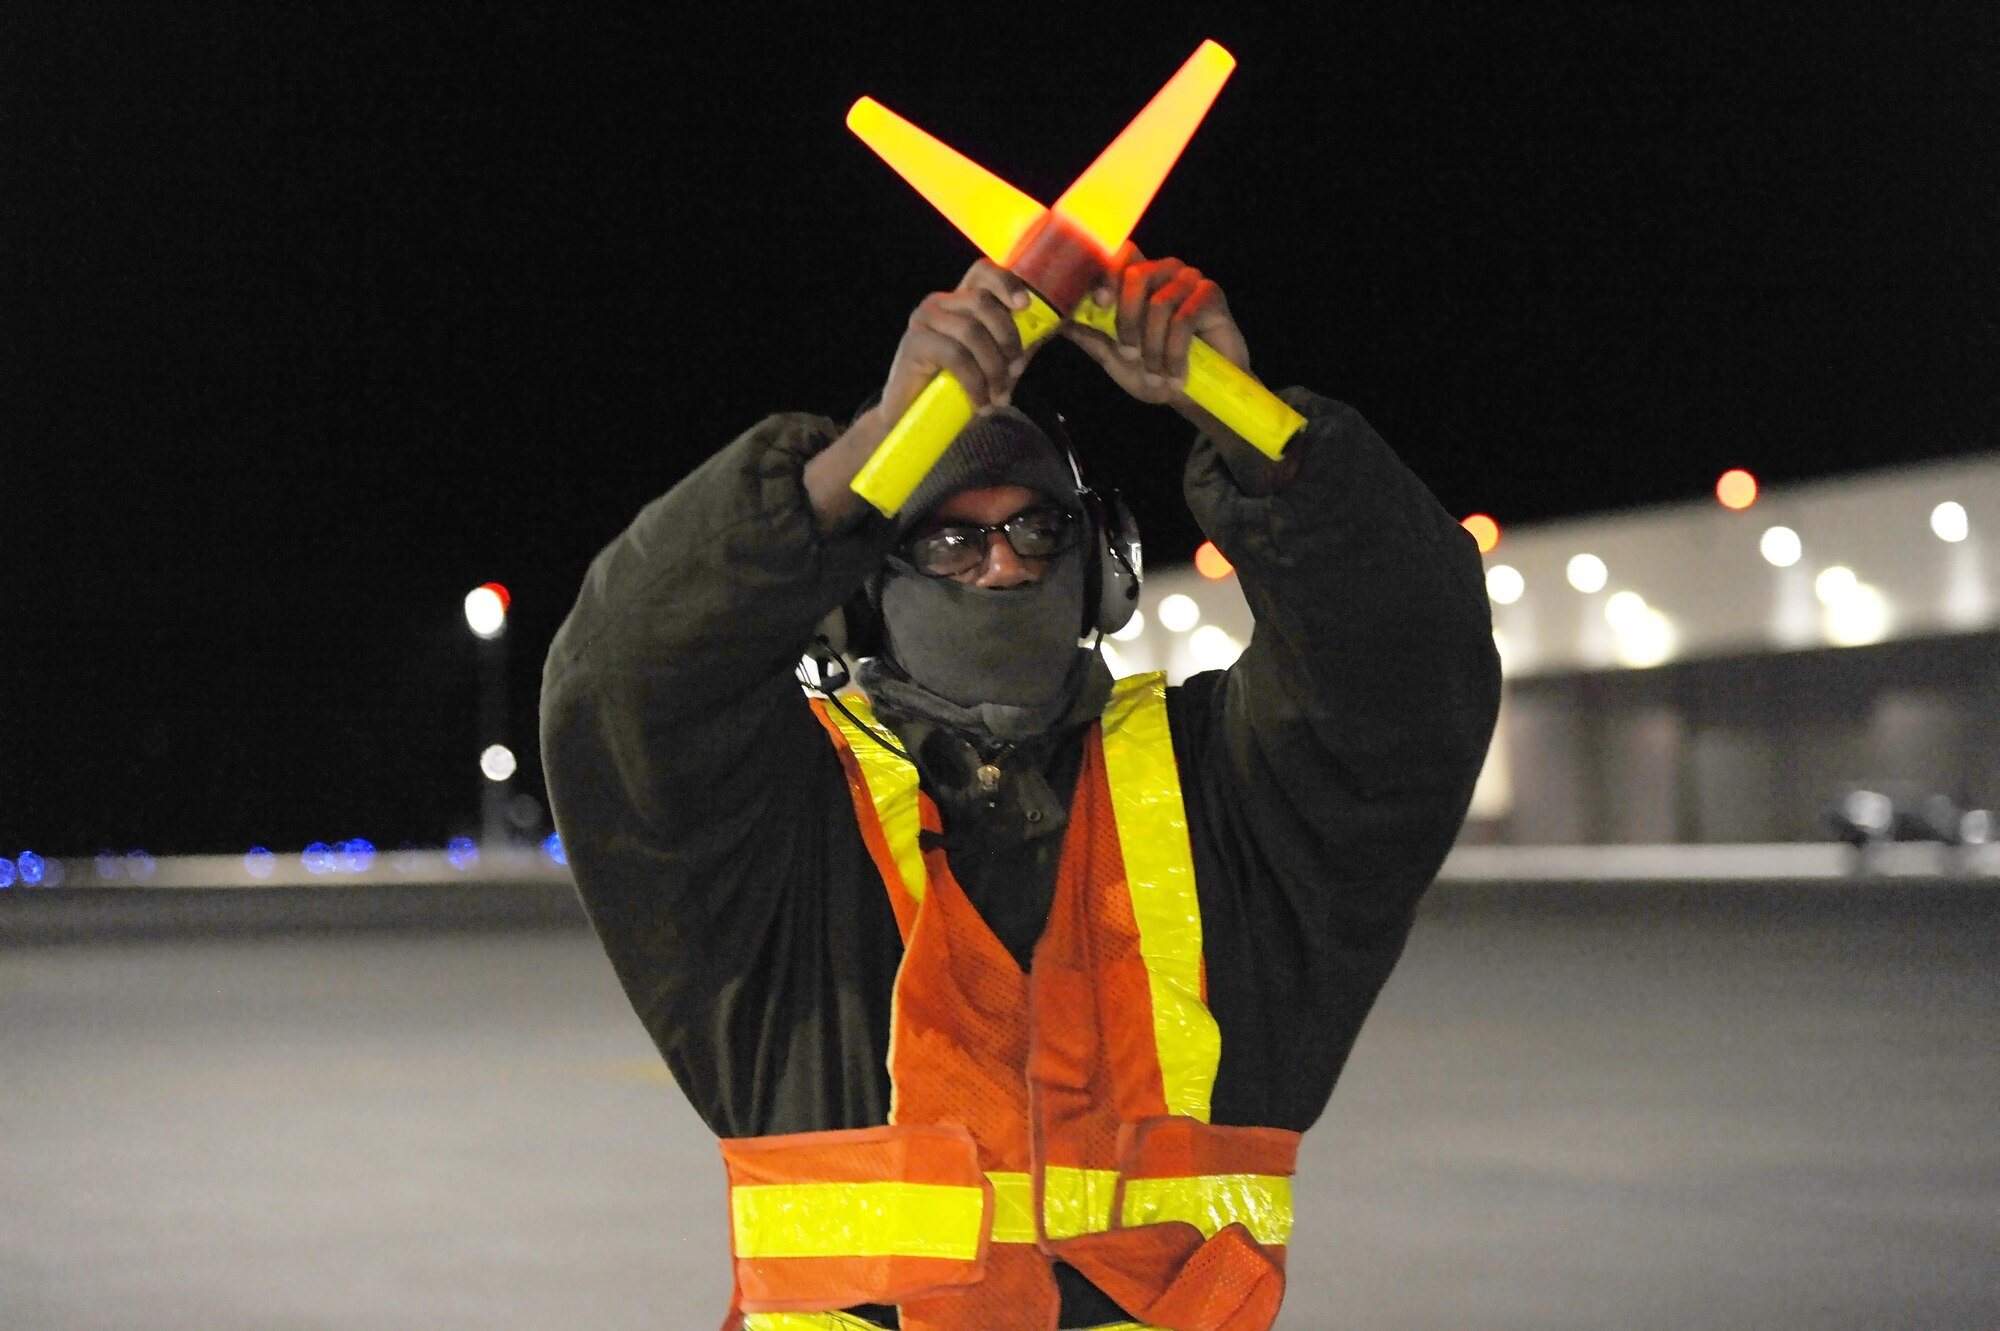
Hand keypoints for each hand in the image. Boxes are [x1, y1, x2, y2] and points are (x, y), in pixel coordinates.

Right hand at [807, 261, 1046, 531]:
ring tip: (998, 397)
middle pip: (984, 303)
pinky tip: (981, 403)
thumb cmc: (955, 391)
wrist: (913, 419)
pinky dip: (975, 383)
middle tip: (1016, 374)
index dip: (1006, 282)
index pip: (983, 272)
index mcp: (960, 302)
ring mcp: (924, 320)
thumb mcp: (993, 367)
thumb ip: (1014, 348)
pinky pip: (955, 356)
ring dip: (993, 368)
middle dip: (1008, 339)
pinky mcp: (914, 342)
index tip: (1025, 306)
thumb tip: (1049, 329)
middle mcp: (940, 303)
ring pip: (972, 331)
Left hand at [1061, 248, 1250, 405]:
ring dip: (1153, 347)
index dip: (1105, 272)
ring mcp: (1189, 280)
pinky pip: (1184, 319)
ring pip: (1158, 303)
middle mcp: (1164, 271)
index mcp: (1139, 278)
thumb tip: (1058, 322)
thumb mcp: (1115, 358)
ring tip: (1157, 373)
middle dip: (1126, 320)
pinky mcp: (1212, 295)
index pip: (1120, 255)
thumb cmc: (1155, 372)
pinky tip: (1175, 375)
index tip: (1098, 303)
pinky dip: (1174, 353)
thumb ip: (1091, 336)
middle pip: (1136, 274)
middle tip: (1129, 354)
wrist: (1197, 396)